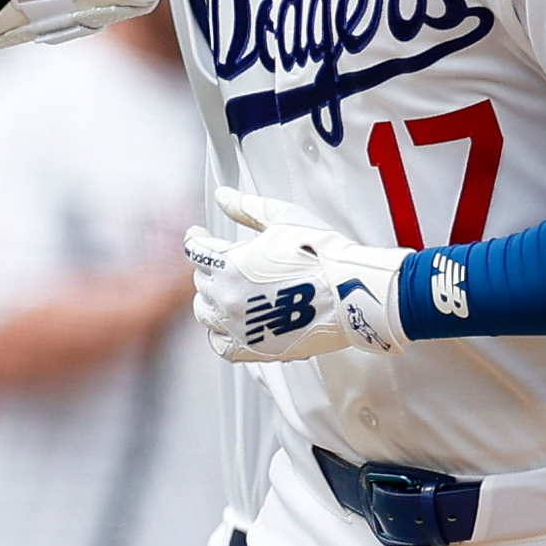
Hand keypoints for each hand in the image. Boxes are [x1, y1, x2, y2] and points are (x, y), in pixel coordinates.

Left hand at [186, 186, 406, 363]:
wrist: (349, 293)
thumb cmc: (322, 256)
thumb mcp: (282, 218)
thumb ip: (246, 207)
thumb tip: (224, 197)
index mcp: (229, 264)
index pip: (197, 251)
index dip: (196, 240)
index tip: (198, 237)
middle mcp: (228, 297)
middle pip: (200, 282)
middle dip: (208, 270)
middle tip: (220, 264)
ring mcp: (239, 326)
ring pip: (206, 315)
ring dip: (209, 302)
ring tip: (222, 294)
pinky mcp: (254, 348)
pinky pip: (221, 347)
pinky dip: (220, 336)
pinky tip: (229, 326)